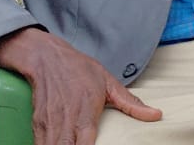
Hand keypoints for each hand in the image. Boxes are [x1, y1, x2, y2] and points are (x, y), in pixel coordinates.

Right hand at [0, 28, 160, 144]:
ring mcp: (50, 123)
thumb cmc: (80, 69)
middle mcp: (66, 121)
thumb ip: (130, 102)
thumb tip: (155, 114)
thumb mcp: (108, 82)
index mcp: (86, 112)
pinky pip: (40, 144)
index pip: (85, 144)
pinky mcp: (38, 124)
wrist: (47, 58)